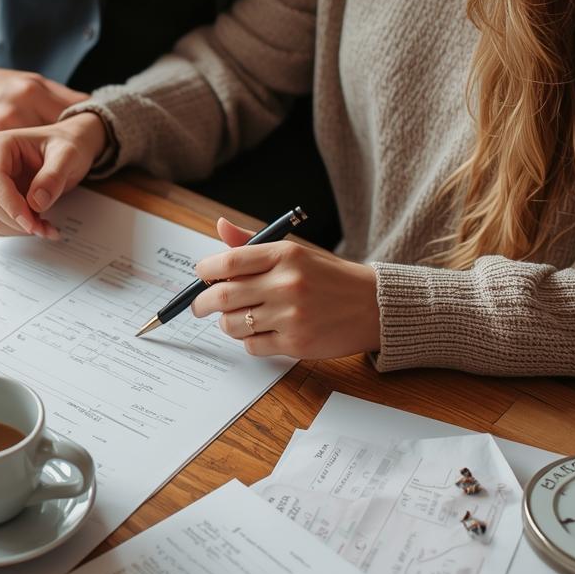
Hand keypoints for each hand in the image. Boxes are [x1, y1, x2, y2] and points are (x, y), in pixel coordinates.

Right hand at [0, 112, 106, 238]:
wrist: (64, 150)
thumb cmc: (63, 145)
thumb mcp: (67, 155)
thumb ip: (53, 176)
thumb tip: (36, 202)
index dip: (10, 204)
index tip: (31, 222)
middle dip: (16, 220)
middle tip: (44, 228)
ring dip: (16, 229)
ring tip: (45, 227)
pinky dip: (16, 230)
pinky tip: (38, 224)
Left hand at [190, 218, 380, 357]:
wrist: (374, 306)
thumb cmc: (330, 278)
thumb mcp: (296, 253)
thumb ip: (254, 244)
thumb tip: (220, 226)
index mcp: (286, 254)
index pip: (229, 260)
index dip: (206, 270)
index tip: (202, 276)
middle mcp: (287, 283)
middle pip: (223, 295)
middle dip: (203, 303)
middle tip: (200, 306)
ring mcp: (292, 315)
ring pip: (233, 324)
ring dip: (227, 324)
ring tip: (237, 318)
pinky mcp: (296, 343)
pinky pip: (252, 346)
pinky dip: (249, 341)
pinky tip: (261, 332)